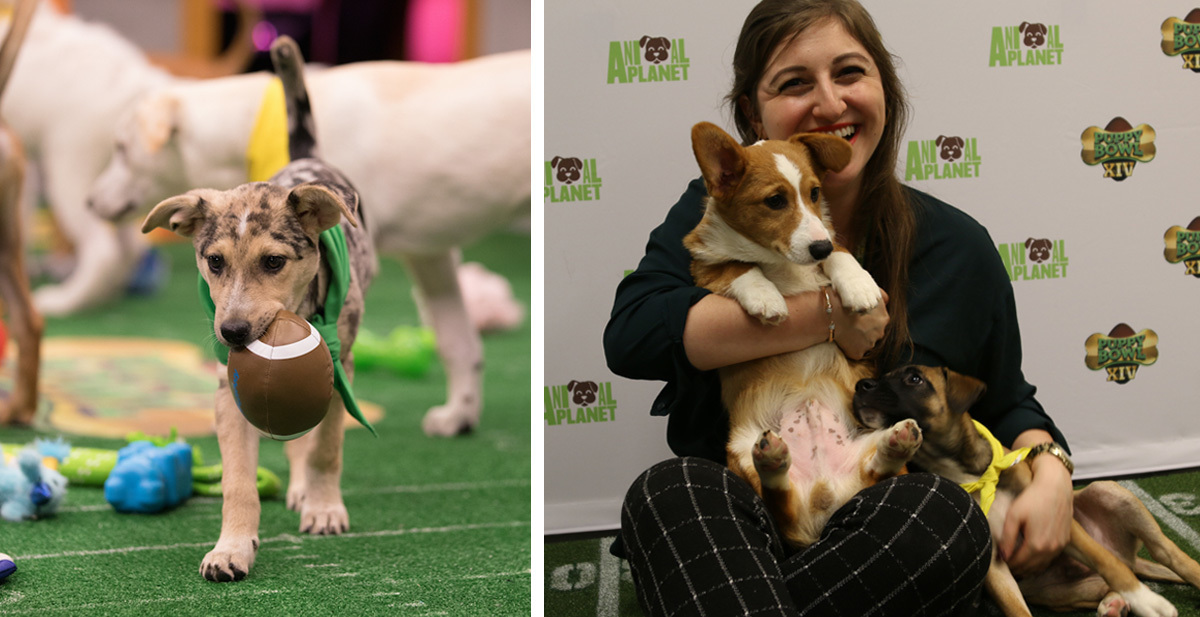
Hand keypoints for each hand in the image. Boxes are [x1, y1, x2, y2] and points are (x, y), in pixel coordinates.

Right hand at [830, 288, 888, 359]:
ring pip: (866, 342)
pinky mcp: (858, 353)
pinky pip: (855, 352)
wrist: (829, 313)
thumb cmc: (845, 299)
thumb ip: (880, 295)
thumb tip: (886, 300)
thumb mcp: (866, 289)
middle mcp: (880, 332)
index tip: (858, 315)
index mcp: (883, 317)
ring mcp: (869, 344)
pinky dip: (850, 348)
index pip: (879, 319)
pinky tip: (842, 339)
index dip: (868, 317)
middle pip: (874, 332)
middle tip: (851, 322)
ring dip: (858, 338)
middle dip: (865, 328)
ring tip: (845, 330)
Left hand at [999, 453, 1072, 574]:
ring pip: (1041, 565)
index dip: (1008, 564)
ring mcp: (1060, 546)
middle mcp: (1050, 549)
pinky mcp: (1065, 541)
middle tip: (1006, 562)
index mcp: (1036, 544)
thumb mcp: (1014, 516)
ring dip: (1029, 566)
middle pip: (1030, 567)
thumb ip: (1007, 538)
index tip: (999, 561)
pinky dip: (1040, 560)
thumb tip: (1003, 556)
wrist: (1056, 487)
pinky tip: (1031, 556)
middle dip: (1017, 567)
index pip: (1018, 563)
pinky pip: (1050, 558)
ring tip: (1016, 561)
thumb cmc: (1032, 498)